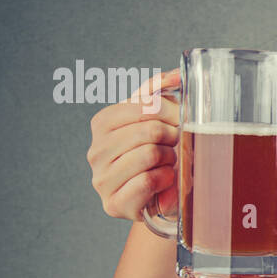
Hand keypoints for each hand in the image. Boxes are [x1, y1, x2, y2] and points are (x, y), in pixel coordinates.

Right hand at [87, 69, 180, 220]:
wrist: (157, 198)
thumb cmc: (157, 155)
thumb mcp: (155, 120)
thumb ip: (160, 92)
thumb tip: (176, 73)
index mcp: (103, 123)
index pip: (144, 106)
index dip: (171, 113)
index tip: (181, 121)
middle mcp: (95, 150)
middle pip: (150, 131)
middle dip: (173, 138)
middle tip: (177, 146)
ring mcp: (101, 179)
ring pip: (149, 155)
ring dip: (170, 160)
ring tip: (169, 164)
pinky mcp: (112, 203)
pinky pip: (147, 181)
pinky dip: (165, 180)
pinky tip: (164, 181)